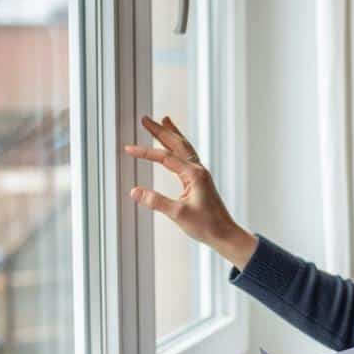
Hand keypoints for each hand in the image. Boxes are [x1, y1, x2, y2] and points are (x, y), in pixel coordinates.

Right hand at [123, 115, 255, 268]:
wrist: (225, 234)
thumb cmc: (206, 226)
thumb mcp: (178, 214)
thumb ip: (156, 202)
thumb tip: (134, 192)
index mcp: (194, 175)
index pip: (165, 157)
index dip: (145, 152)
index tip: (128, 149)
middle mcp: (198, 170)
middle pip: (177, 144)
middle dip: (161, 131)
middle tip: (146, 119)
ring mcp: (200, 174)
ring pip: (184, 148)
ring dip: (172, 134)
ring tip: (164, 121)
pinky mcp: (200, 181)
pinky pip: (188, 157)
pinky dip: (179, 147)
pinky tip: (175, 147)